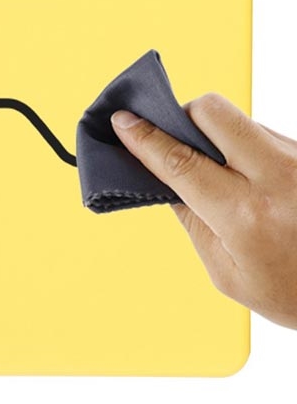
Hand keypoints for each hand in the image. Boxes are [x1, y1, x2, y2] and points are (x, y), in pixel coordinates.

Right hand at [111, 95, 296, 328]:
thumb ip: (192, 219)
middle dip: (185, 117)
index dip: (145, 139)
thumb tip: (161, 177)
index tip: (123, 121)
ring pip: (241, 121)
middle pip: (213, 112)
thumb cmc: (289, 291)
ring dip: (219, 138)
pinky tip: (253, 181)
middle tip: (177, 140)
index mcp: (246, 216)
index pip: (181, 162)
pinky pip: (265, 135)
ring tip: (226, 177)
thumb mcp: (225, 271)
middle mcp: (279, 178)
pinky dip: (247, 149)